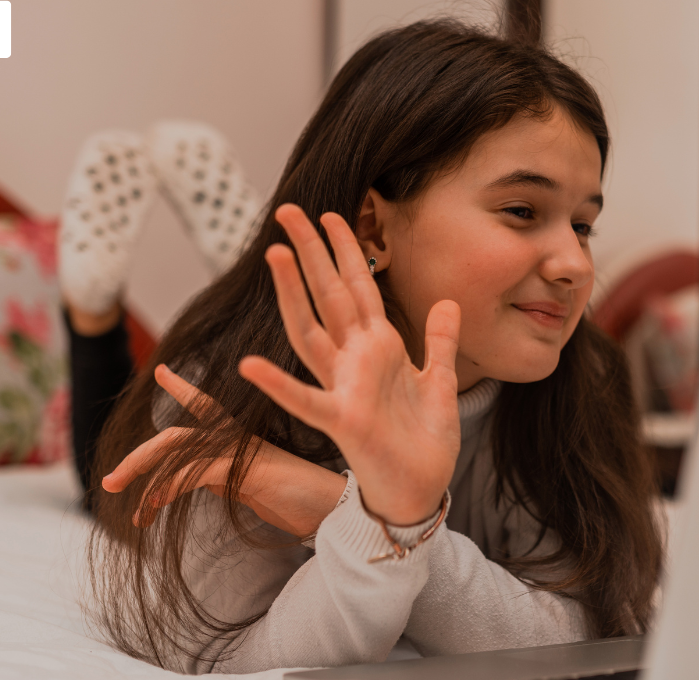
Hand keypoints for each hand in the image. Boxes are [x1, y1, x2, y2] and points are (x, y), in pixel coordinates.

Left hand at [101, 363, 346, 536]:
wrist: (332, 509)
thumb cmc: (299, 500)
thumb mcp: (252, 489)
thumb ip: (225, 478)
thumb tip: (197, 480)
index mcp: (240, 439)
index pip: (206, 407)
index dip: (183, 388)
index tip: (163, 371)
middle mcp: (237, 437)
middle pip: (177, 435)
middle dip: (139, 457)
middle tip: (111, 481)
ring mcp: (240, 449)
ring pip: (177, 449)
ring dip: (143, 475)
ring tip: (125, 504)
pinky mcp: (245, 466)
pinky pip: (193, 471)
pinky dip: (167, 487)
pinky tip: (152, 506)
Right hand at [239, 204, 461, 525]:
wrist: (421, 490)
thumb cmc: (423, 440)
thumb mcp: (439, 381)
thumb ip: (440, 342)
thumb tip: (447, 302)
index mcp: (378, 349)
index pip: (357, 288)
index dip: (345, 250)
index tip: (330, 214)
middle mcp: (354, 361)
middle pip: (328, 296)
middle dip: (311, 253)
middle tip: (287, 209)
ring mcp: (344, 388)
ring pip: (311, 332)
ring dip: (292, 294)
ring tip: (275, 254)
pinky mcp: (342, 421)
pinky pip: (305, 400)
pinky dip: (278, 384)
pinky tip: (250, 364)